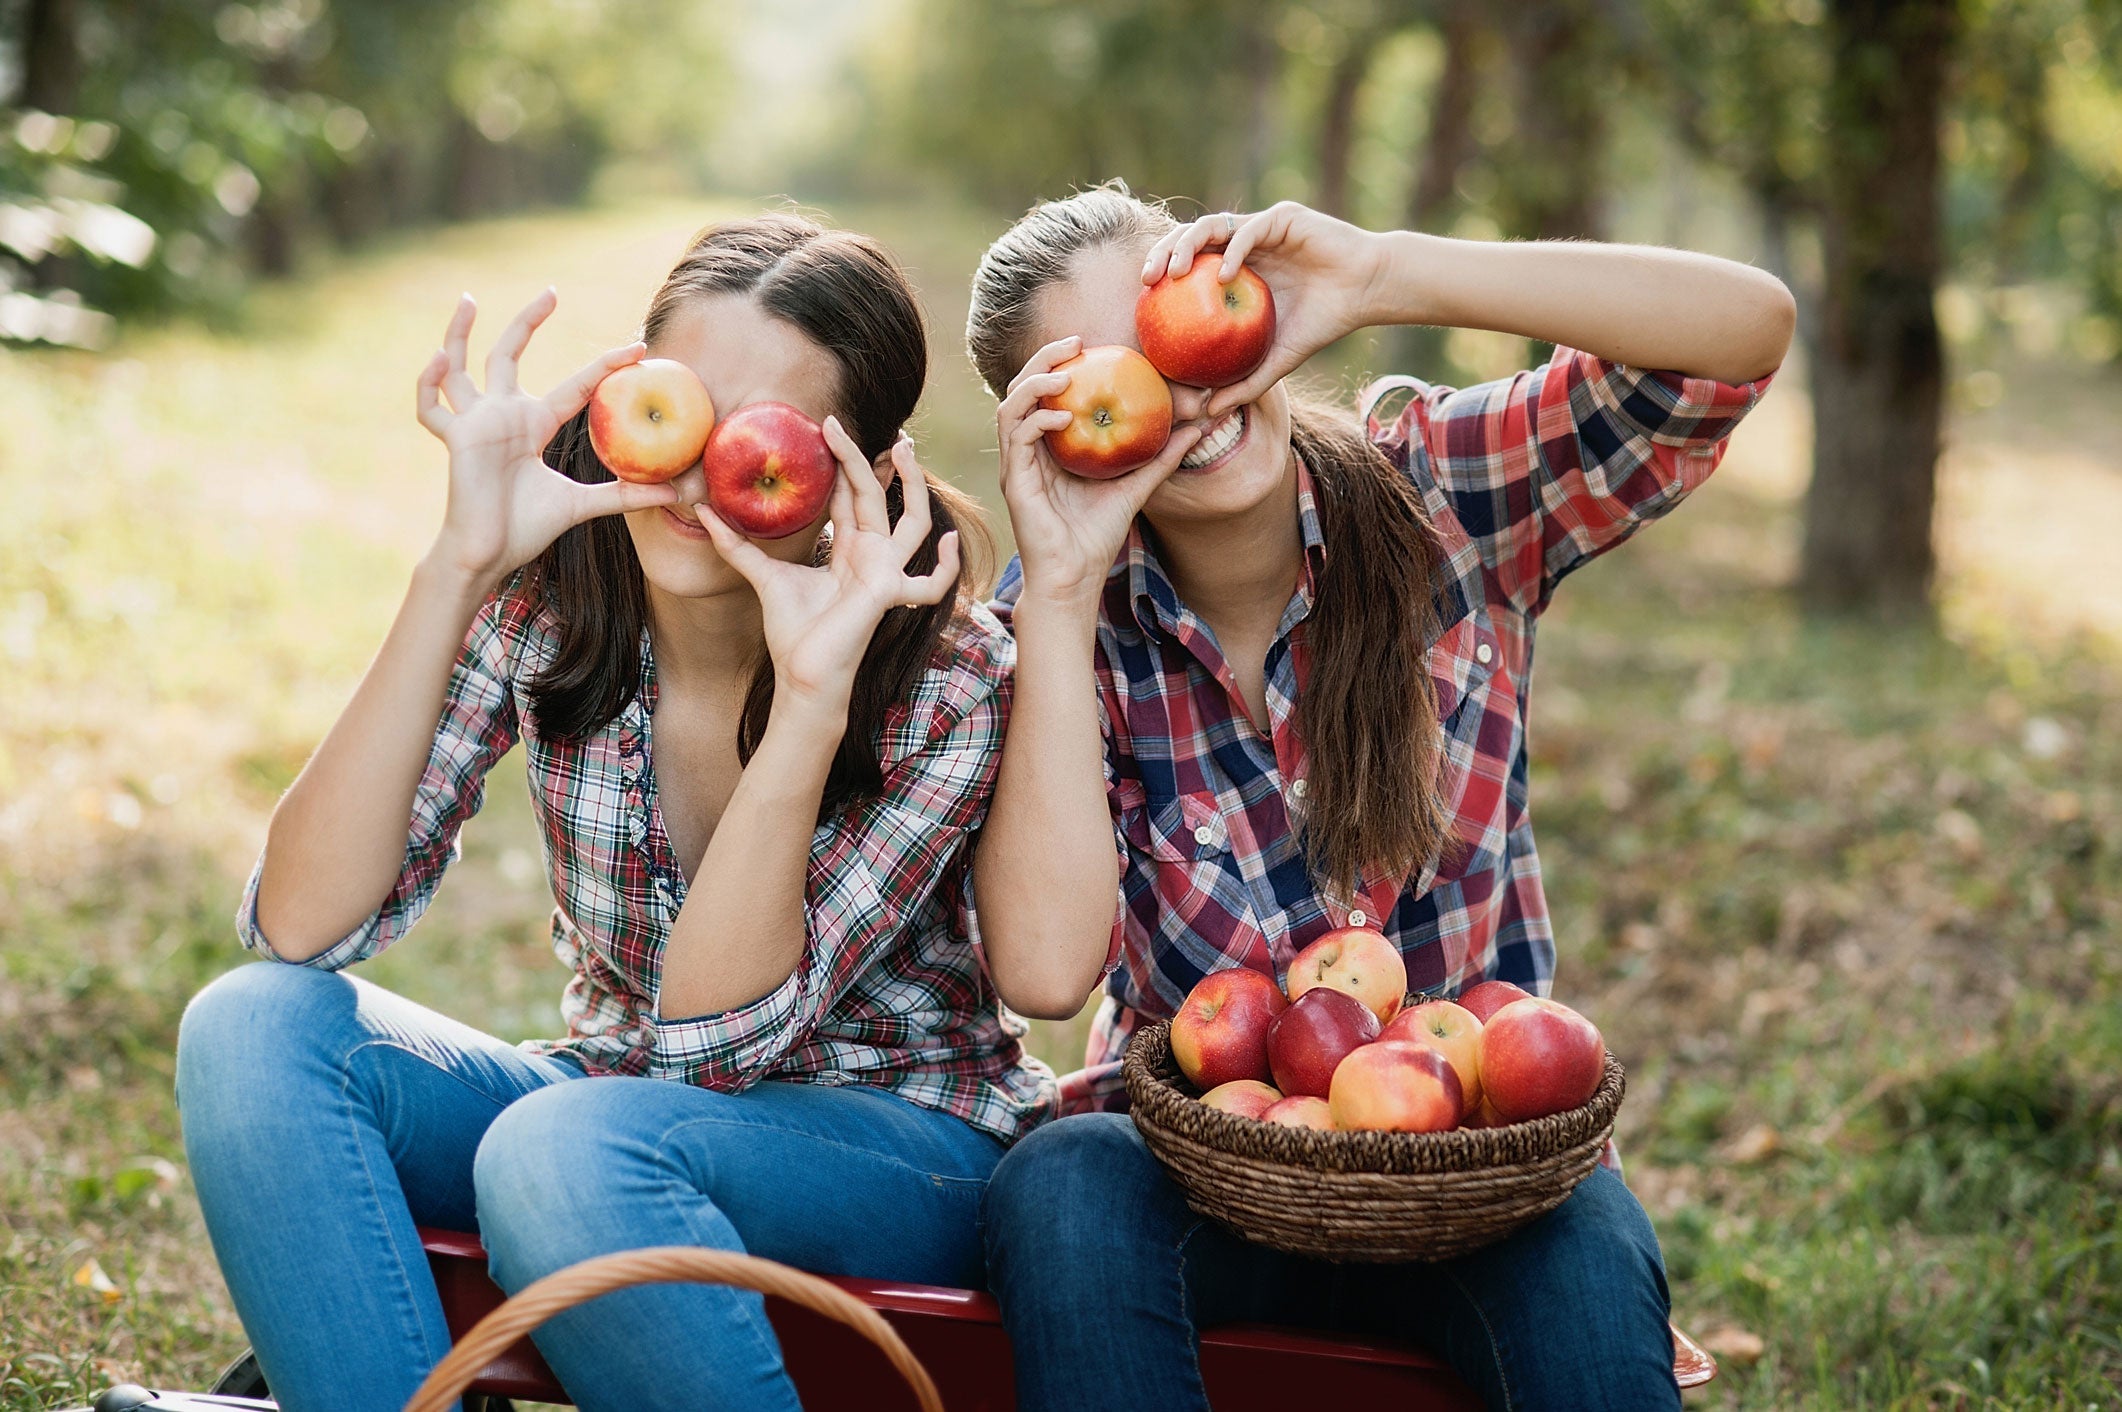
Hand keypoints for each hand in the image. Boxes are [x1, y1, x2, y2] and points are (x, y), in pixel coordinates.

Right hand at [415, 289, 679, 585]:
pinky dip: (429, 383)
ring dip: (459, 334)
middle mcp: (504, 414)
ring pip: (460, 368)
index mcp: (535, 424)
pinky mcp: (455, 438)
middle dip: (528, 322)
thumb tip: (674, 493)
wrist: (488, 554)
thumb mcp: (582, 505)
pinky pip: (431, 408)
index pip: (575, 386)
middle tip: (551, 292)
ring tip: (468, 299)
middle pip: (509, 355)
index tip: (635, 346)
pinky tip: (438, 359)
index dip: (604, 366)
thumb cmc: (526, 528)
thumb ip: (623, 495)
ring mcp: (475, 423)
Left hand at [699, 419, 959, 712]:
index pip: (849, 496)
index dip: (841, 462)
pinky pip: (930, 584)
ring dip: (913, 484)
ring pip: (913, 520)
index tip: (826, 427)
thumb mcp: (762, 576)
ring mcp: (886, 573)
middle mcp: (873, 555)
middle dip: (867, 457)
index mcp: (850, 549)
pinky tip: (948, 543)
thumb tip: (703, 512)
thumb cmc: (792, 632)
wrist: (801, 674)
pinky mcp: (888, 593)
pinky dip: (945, 568)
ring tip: (904, 448)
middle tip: (843, 422)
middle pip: (876, 495)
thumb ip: (737, 545)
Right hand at [994, 335, 1204, 612]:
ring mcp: (1017, 465)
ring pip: (1010, 406)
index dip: (1062, 363)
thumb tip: (1197, 428)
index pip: (1047, 393)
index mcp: (1049, 448)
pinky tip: (1062, 417)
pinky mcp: (1014, 482)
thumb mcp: (1137, 488)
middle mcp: (1028, 451)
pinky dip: (1037, 420)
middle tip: (1075, 341)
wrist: (1074, 579)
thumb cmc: (1098, 537)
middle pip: (1023, 389)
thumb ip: (1161, 458)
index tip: (1090, 344)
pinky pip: (1017, 437)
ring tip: (1065, 372)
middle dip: (1044, 358)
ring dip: (1034, 382)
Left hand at [1142, 202, 1388, 417]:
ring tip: (1174, 273)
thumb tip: (1208, 413)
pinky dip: (1232, 251)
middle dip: (1161, 253)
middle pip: (1188, 238)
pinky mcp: (1282, 218)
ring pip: (1210, 225)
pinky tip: (1223, 276)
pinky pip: (1248, 231)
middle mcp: (1242, 242)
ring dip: (1186, 245)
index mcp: (1234, 267)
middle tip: (1147, 281)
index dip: (1160, 273)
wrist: (1366, 292)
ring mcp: (1260, 227)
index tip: (1143, 300)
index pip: (1186, 262)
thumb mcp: (1278, 360)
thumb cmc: (1323, 322)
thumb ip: (1244, 382)